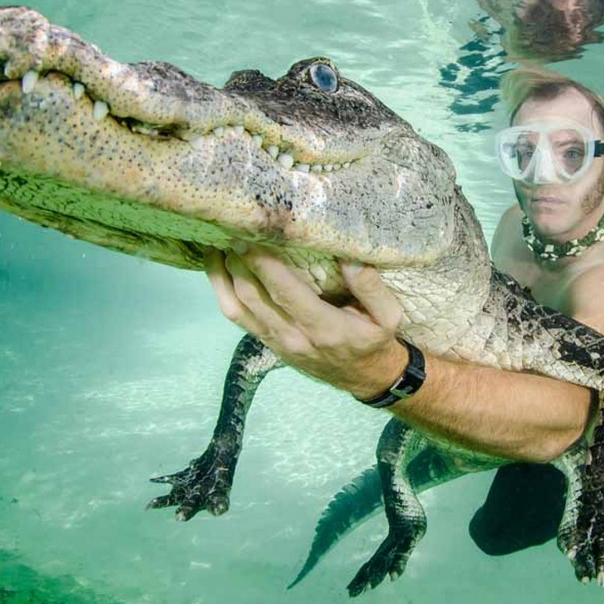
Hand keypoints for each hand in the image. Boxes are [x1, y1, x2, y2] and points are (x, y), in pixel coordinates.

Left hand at [205, 244, 406, 399]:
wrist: (365, 377)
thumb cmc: (374, 339)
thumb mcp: (388, 315)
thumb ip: (370, 285)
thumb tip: (348, 253)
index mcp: (323, 328)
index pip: (285, 292)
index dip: (263, 263)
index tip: (249, 233)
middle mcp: (293, 337)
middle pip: (252, 295)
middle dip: (237, 260)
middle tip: (231, 226)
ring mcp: (275, 341)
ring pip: (235, 305)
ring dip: (221, 272)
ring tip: (215, 241)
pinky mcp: (266, 342)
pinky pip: (234, 314)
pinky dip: (221, 288)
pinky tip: (217, 264)